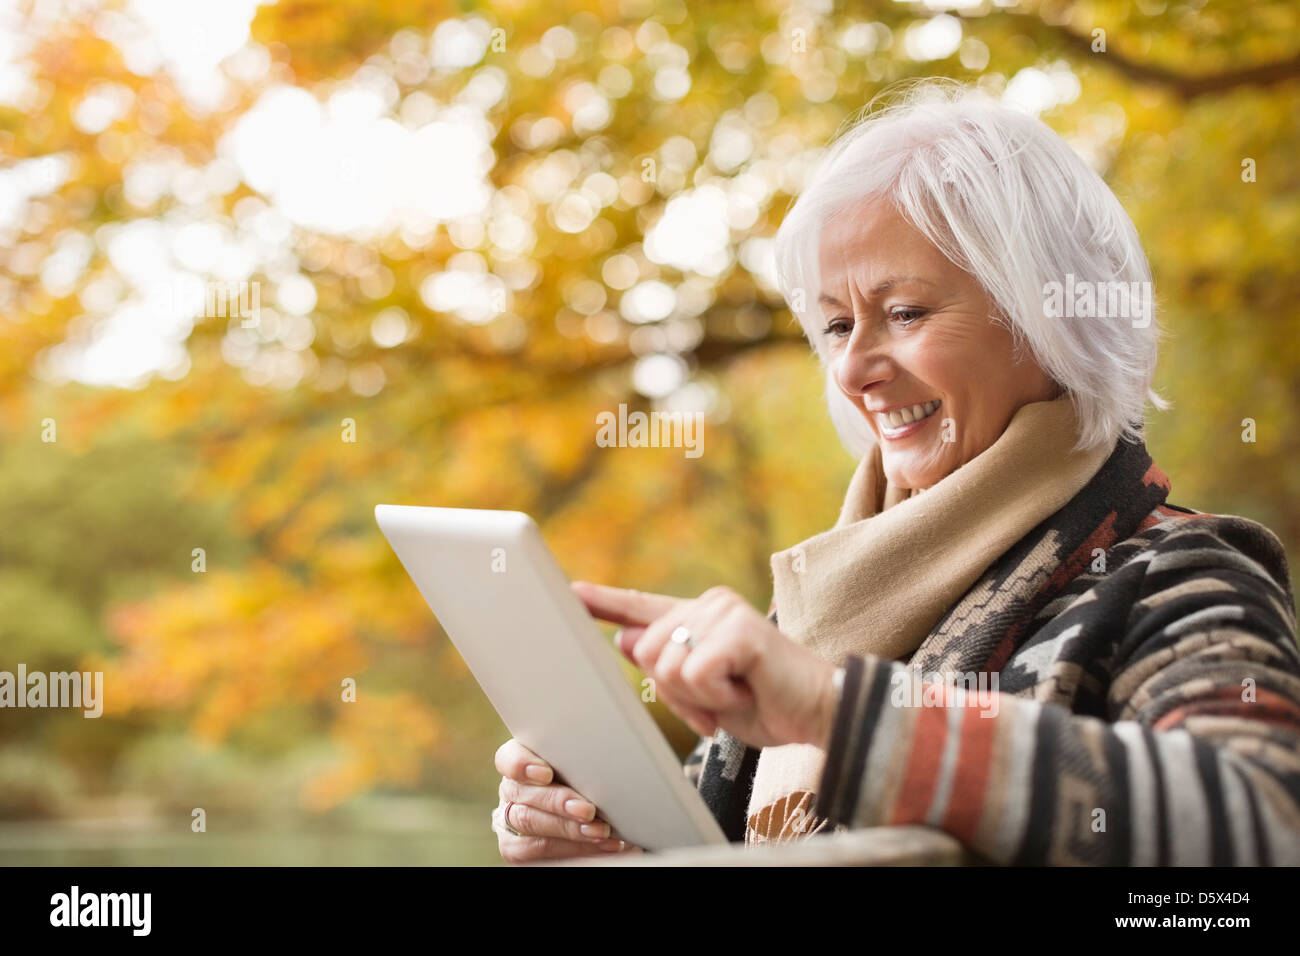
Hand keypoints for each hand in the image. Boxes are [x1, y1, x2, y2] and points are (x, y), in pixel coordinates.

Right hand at [493, 738, 644, 862]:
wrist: (598, 821)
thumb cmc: (595, 785)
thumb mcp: (587, 768)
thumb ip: (584, 762)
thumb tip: (609, 758)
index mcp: (524, 760)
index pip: (508, 757)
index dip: (522, 765)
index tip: (546, 773)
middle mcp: (512, 789)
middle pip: (522, 792)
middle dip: (557, 802)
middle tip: (588, 810)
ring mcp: (510, 819)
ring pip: (530, 822)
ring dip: (568, 828)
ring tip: (600, 831)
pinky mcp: (516, 848)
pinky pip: (539, 850)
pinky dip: (573, 848)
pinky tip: (598, 845)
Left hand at [571, 582, 839, 749]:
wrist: (819, 714)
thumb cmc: (766, 704)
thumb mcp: (705, 692)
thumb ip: (666, 666)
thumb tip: (623, 638)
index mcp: (698, 619)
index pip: (642, 606)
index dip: (603, 602)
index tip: (569, 593)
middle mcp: (709, 605)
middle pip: (646, 652)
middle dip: (674, 692)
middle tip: (716, 703)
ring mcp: (724, 612)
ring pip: (666, 665)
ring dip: (697, 697)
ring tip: (734, 695)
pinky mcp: (739, 630)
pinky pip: (694, 673)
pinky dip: (715, 696)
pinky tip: (744, 690)